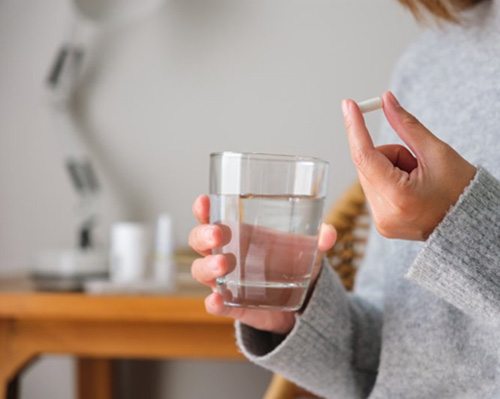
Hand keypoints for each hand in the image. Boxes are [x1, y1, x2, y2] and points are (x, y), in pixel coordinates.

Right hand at [188, 195, 336, 333]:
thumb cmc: (293, 264)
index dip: (203, 208)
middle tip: (218, 234)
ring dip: (207, 266)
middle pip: (200, 241)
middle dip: (203, 235)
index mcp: (238, 234)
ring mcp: (226, 281)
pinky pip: (216, 304)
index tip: (205, 200)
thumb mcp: (308, 250)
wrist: (300, 304)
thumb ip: (317, 240)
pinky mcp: (233, 305)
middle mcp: (226, 254)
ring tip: (224, 264)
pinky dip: (214, 303)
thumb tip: (328, 233)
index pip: (212, 217)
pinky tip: (217, 300)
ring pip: (202, 271)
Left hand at [342, 91, 476, 240]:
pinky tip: (411, 190)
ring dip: (388, 169)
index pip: (364, 156)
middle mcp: (384, 214)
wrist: (472, 223)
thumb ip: (406, 126)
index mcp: (398, 197)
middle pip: (366, 165)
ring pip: (368, 176)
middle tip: (416, 163)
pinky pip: (373, 190)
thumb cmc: (461, 189)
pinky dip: (388, 182)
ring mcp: (381, 222)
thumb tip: (386, 100)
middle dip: (388, 155)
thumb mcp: (437, 152)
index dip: (355, 128)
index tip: (348, 105)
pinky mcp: (382, 225)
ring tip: (418, 180)